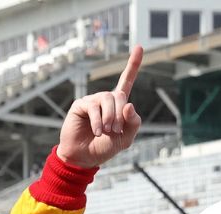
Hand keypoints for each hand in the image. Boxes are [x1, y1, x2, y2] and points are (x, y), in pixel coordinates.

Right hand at [58, 46, 142, 168]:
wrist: (84, 158)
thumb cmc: (104, 148)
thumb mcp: (126, 138)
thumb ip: (134, 122)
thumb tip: (129, 104)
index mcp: (118, 105)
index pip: (127, 80)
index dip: (134, 64)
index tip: (140, 47)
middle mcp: (105, 99)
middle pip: (120, 94)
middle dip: (120, 114)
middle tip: (114, 130)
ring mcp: (92, 101)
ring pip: (107, 99)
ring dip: (109, 117)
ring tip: (105, 132)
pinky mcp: (80, 106)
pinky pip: (93, 107)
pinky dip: (97, 121)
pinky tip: (97, 131)